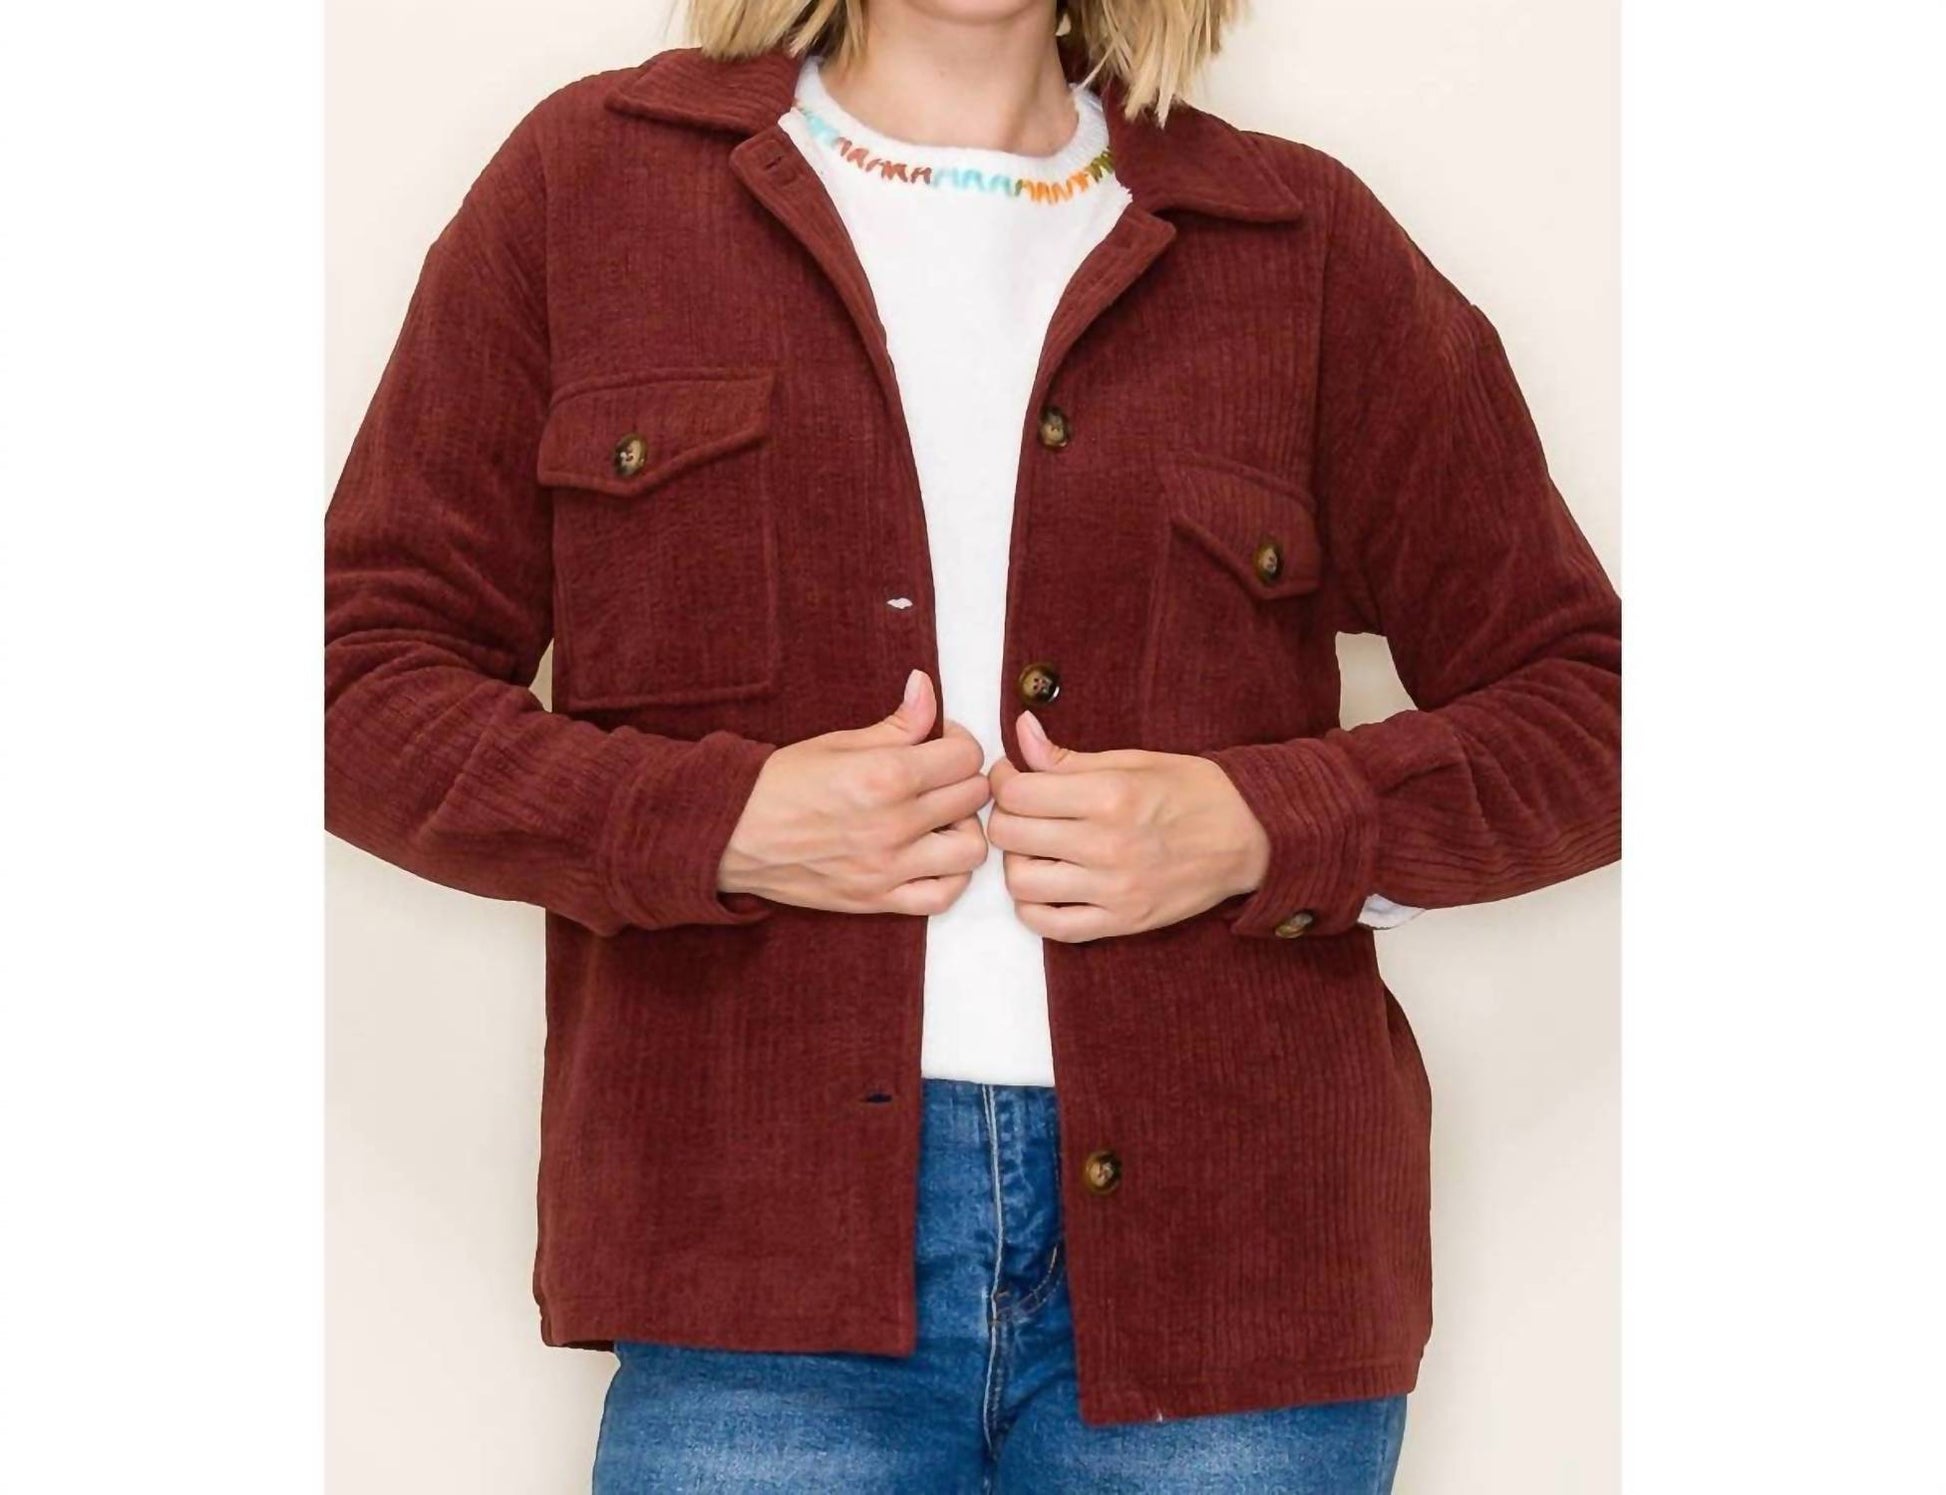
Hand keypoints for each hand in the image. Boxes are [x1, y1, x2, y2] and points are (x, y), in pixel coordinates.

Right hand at [719, 671, 989, 915]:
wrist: (732, 834)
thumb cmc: (780, 783)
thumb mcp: (838, 742)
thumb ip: (897, 723)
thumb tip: (927, 687)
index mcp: (885, 775)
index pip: (966, 756)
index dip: (958, 742)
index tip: (940, 742)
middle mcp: (893, 824)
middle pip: (974, 796)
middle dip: (963, 779)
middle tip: (939, 777)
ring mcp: (888, 868)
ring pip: (972, 849)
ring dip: (964, 828)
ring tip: (939, 819)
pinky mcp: (878, 900)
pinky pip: (944, 896)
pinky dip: (951, 876)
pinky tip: (932, 856)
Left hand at [986, 711, 1270, 942]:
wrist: (1249, 836)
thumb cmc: (1191, 791)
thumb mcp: (1133, 761)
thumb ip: (1068, 757)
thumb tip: (1020, 731)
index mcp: (1109, 797)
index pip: (1017, 794)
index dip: (1004, 780)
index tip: (1013, 776)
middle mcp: (1107, 846)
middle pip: (1010, 836)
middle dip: (1005, 817)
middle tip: (1023, 810)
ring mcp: (1114, 890)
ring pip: (1021, 884)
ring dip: (1017, 863)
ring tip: (1037, 849)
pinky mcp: (1122, 922)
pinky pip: (1051, 927)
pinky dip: (1034, 909)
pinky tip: (1046, 886)